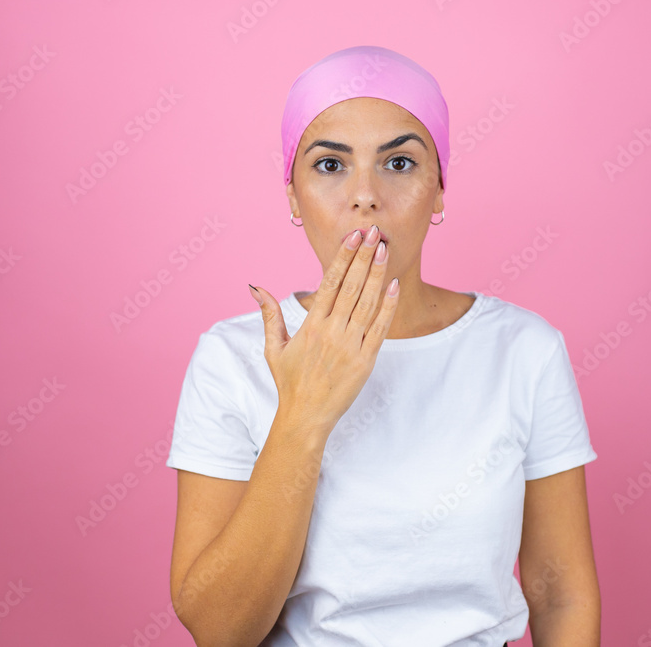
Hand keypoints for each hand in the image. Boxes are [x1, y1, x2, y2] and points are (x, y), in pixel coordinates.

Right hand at [250, 224, 398, 439]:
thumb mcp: (273, 347)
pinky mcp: (366, 361)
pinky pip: (380, 328)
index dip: (342, 257)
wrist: (305, 418)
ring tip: (384, 250)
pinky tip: (395, 285)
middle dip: (364, 257)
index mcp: (311, 325)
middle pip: (352, 286)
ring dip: (377, 274)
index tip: (352, 237)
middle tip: (373, 232)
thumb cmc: (289, 383)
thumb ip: (269, 314)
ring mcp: (351, 346)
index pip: (329, 282)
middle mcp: (332, 332)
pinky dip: (388, 307)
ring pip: (368, 303)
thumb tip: (256, 287)